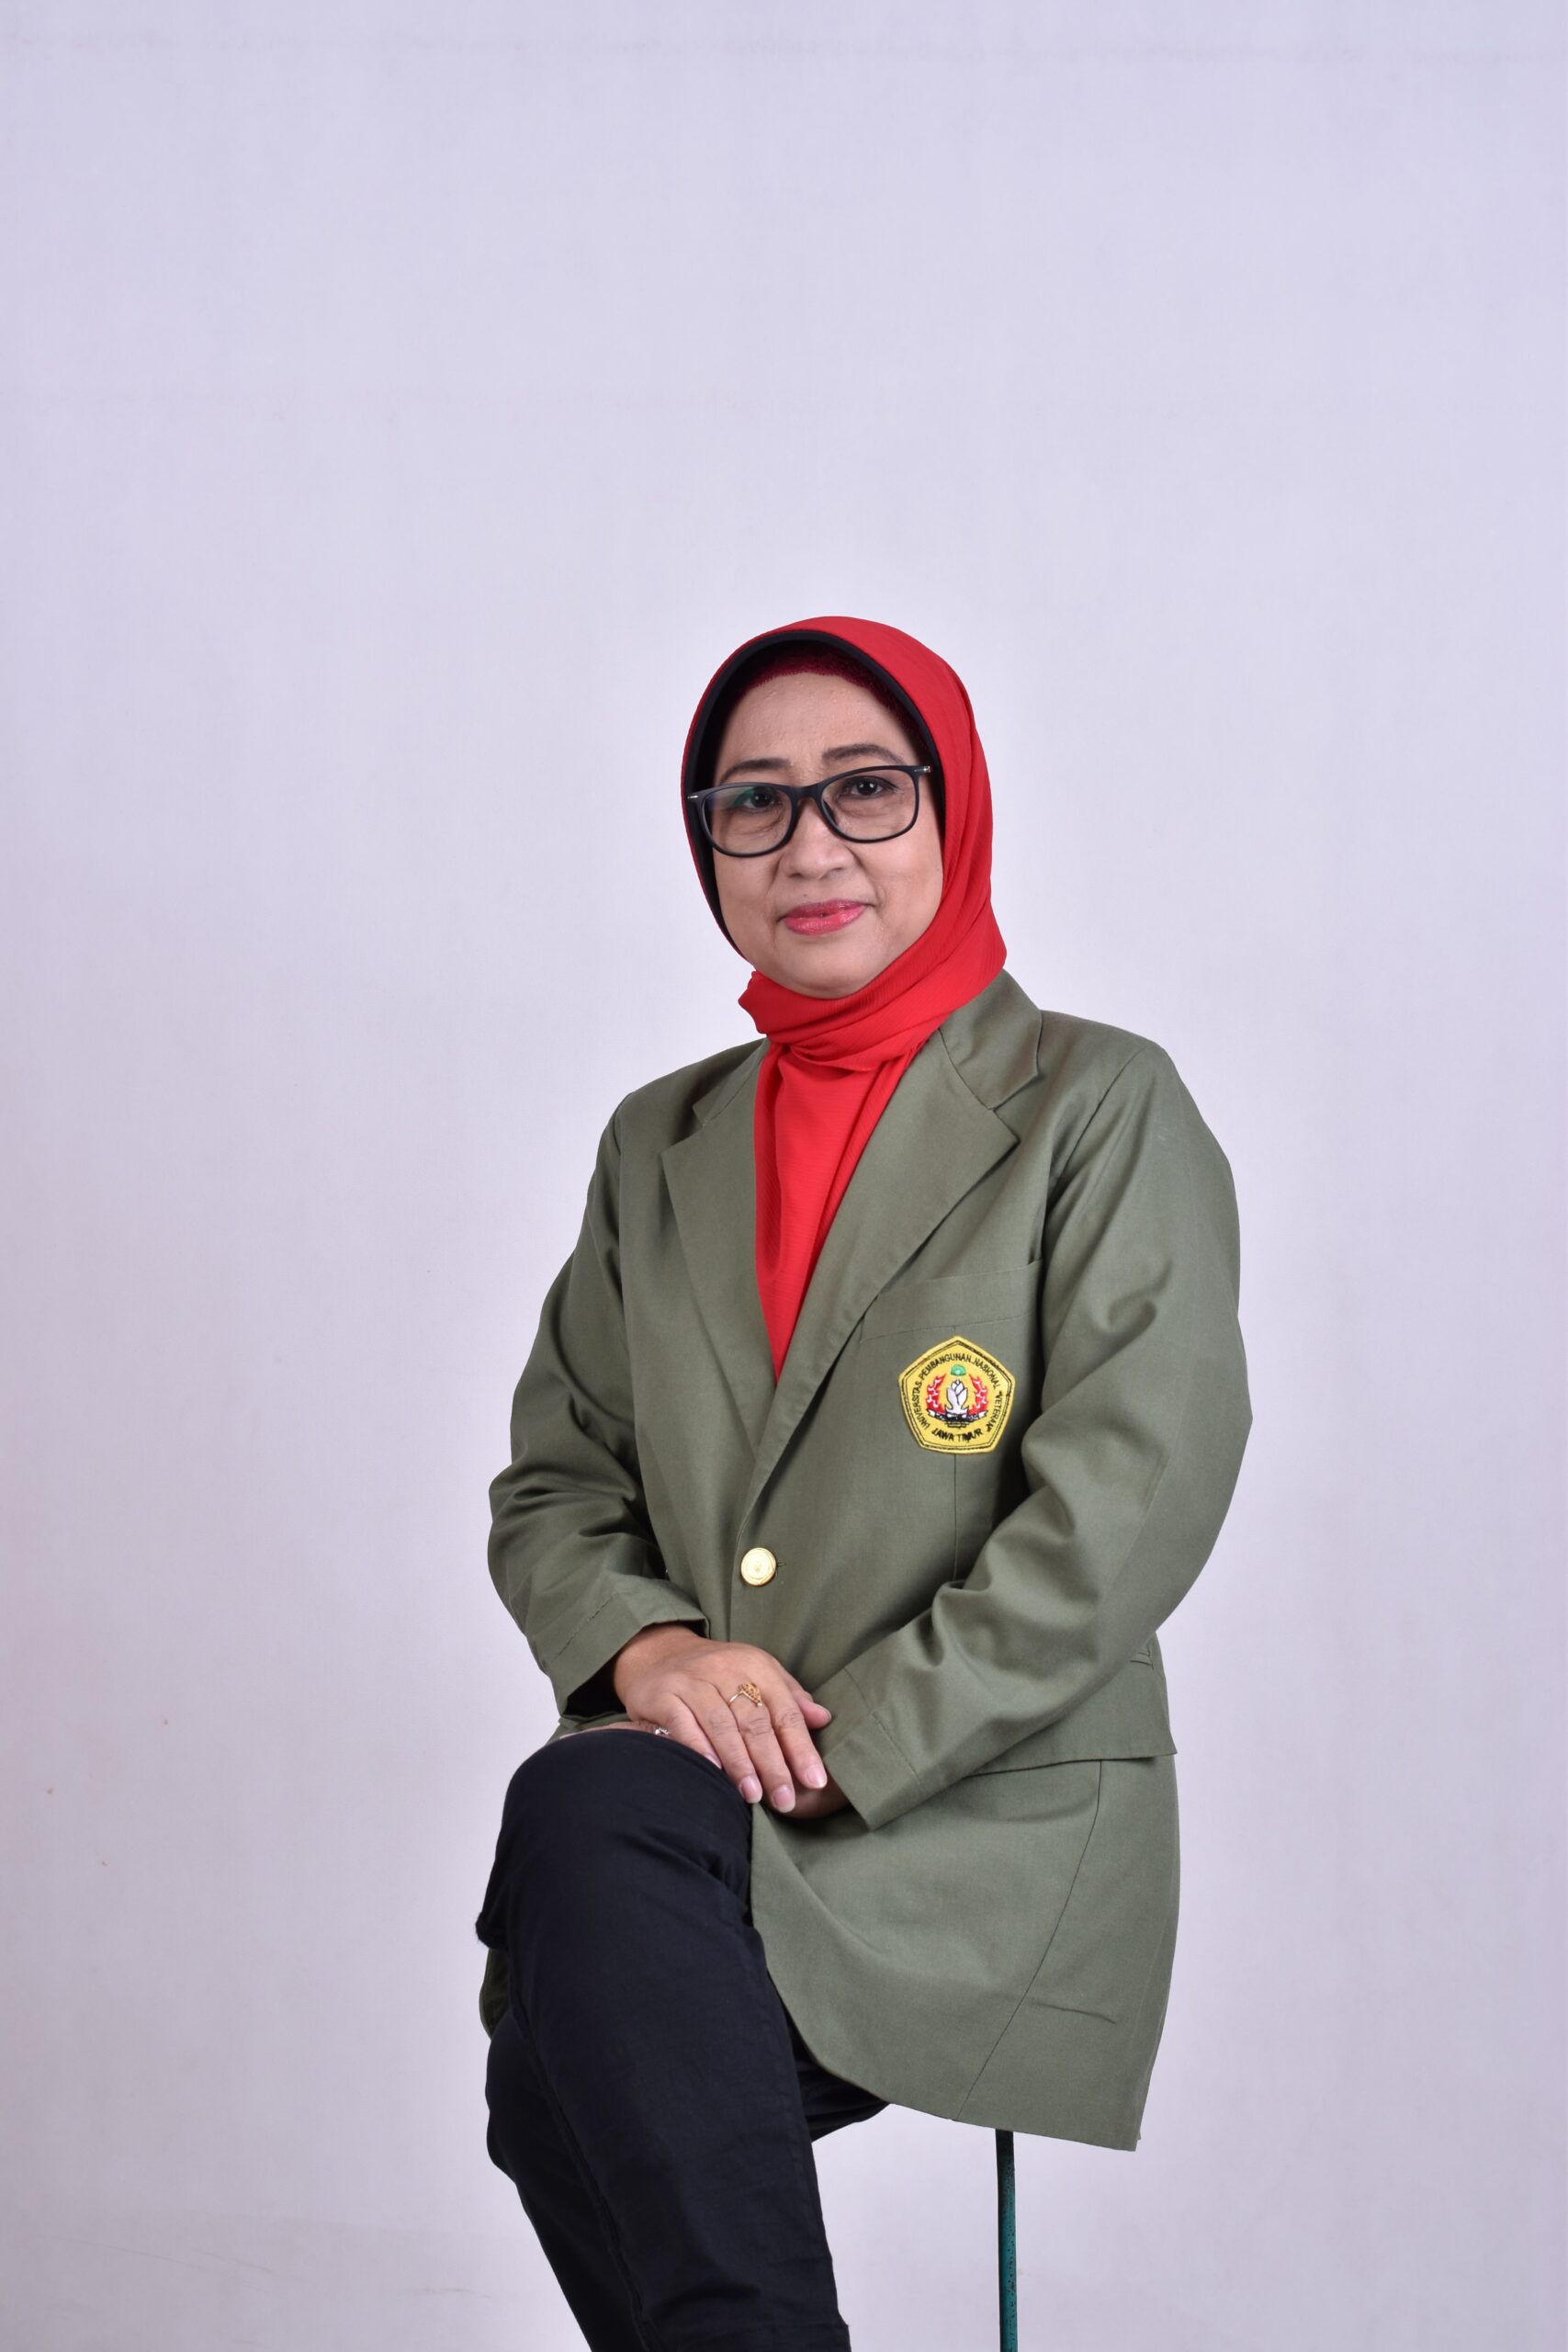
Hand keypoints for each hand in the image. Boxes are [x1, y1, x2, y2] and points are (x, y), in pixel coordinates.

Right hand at [608, 1625, 836, 1813]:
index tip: (815, 1781)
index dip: (801, 1748)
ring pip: (721, 1724)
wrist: (660, 1653)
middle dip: (772, 1764)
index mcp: (756, 1666)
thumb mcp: (758, 1674)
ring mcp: (693, 1681)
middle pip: (755, 1722)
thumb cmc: (719, 1674)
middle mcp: (726, 1669)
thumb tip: (823, 1719)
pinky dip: (699, 1747)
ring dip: (739, 1763)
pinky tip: (712, 1771)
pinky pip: (683, 1723)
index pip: (785, 1711)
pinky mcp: (663, 1694)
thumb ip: (790, 1698)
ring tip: (752, 1795)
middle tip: (784, 1800)